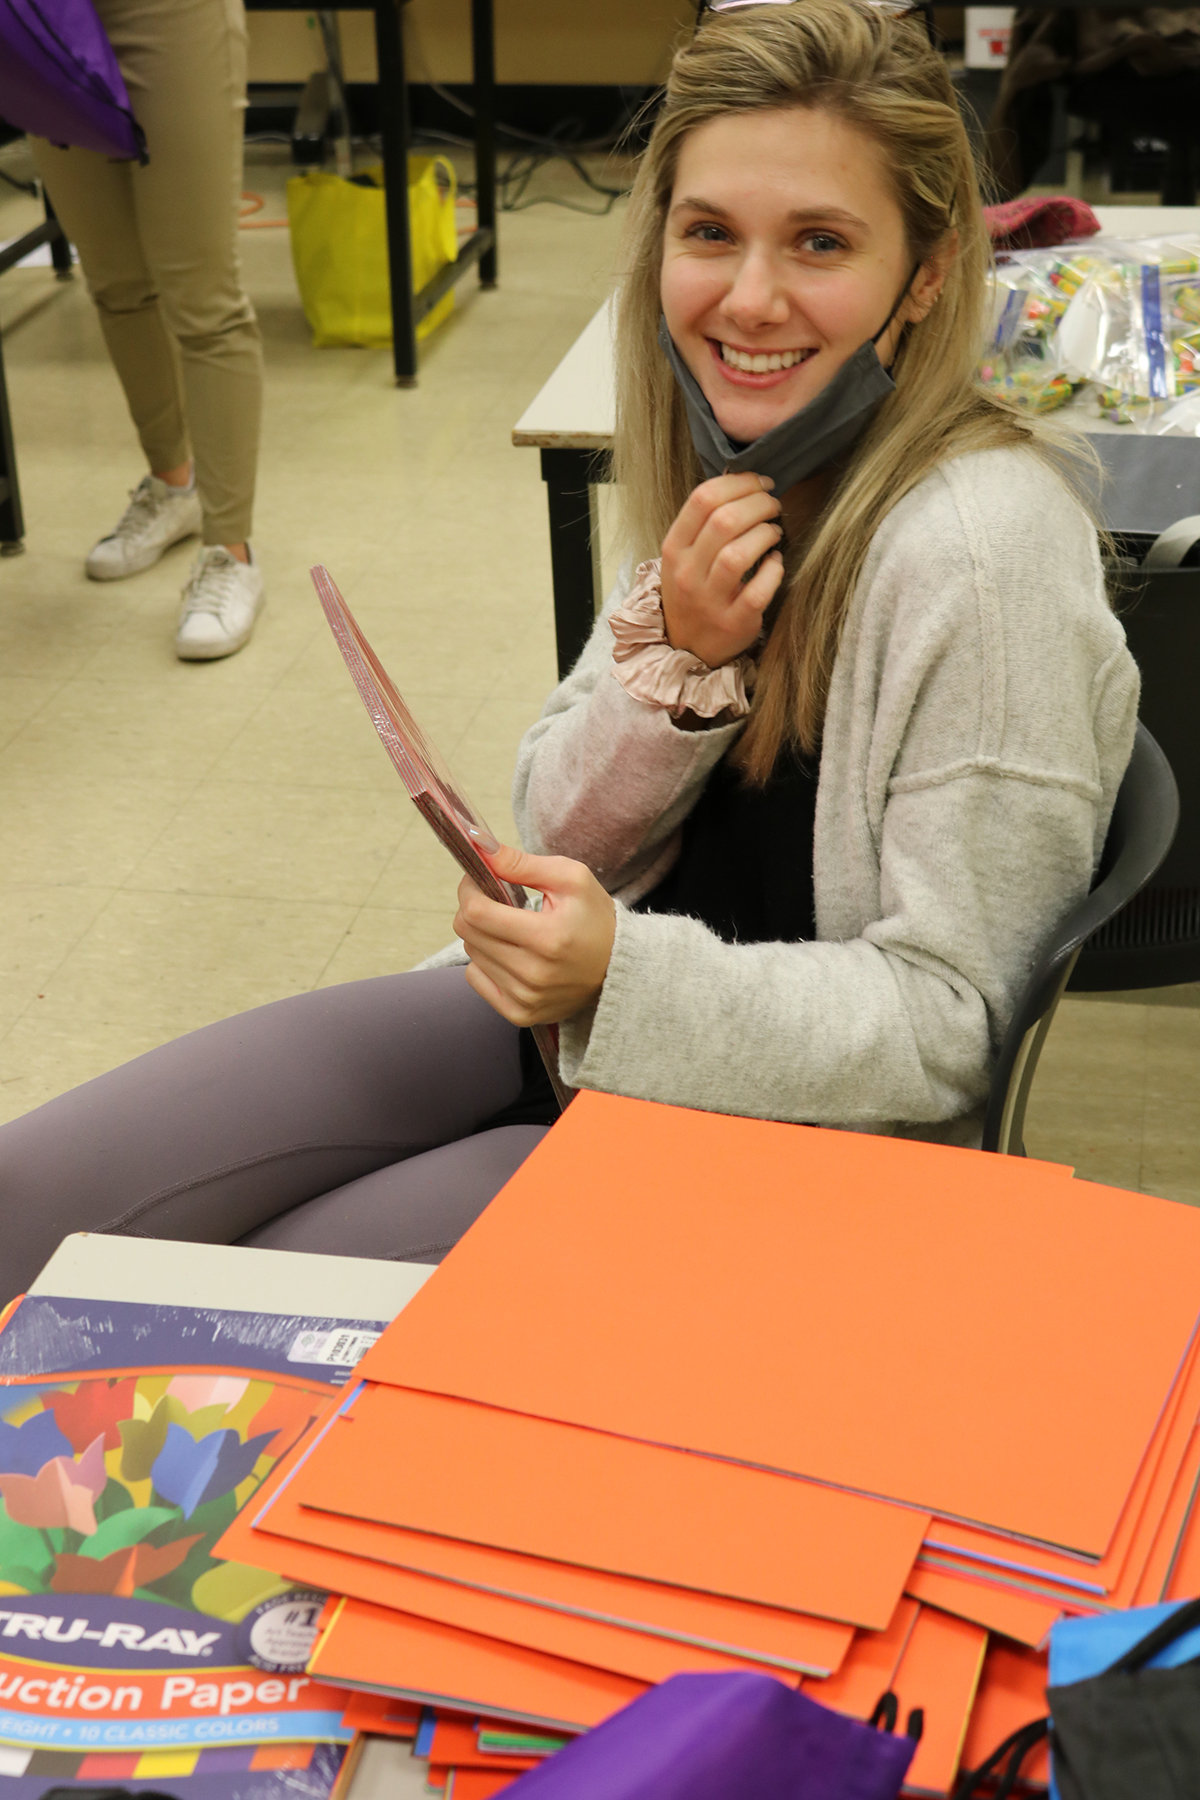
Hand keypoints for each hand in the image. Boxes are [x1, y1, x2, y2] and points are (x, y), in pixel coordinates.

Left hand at [454, 843, 616, 1026]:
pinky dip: (485, 963)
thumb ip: (522, 863)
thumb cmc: (596, 918)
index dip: (469, 890)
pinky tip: (510, 956)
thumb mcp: (570, 878)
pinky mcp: (520, 1014)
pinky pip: (477, 981)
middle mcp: (534, 974)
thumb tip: (478, 844)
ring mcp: (525, 998)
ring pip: (471, 955)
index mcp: (547, 937)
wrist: (620, 968)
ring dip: (483, 936)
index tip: (478, 880)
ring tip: (511, 930)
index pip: (477, 912)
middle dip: (473, 910)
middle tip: (494, 901)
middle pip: (468, 934)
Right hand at [660, 471, 784, 667]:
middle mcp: (688, 573)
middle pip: (725, 521)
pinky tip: (776, 561)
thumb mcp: (684, 556)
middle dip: (758, 503)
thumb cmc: (692, 592)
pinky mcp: (734, 623)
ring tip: (774, 532)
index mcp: (674, 549)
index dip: (739, 483)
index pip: (703, 500)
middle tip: (773, 504)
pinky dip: (773, 570)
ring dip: (766, 533)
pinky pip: (758, 590)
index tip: (760, 483)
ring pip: (739, 553)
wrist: (686, 648)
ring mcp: (709, 601)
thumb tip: (737, 478)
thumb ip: (704, 522)